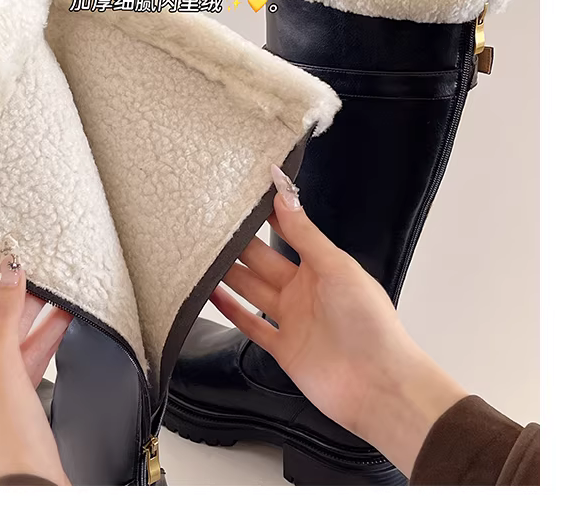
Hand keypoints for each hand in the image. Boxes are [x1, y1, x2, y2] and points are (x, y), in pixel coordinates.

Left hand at [0, 241, 72, 485]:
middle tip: (22, 262)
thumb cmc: (3, 446)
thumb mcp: (3, 369)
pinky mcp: (13, 397)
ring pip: (11, 340)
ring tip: (51, 283)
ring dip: (33, 315)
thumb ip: (6, 316)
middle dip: (10, 295)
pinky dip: (44, 337)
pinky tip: (62, 316)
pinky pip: (27, 357)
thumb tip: (8, 277)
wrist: (31, 488)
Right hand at [209, 165, 466, 476]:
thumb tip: (285, 193)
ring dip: (230, 273)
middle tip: (211, 224)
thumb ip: (305, 233)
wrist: (377, 386)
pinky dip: (230, 310)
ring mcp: (292, 319)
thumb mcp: (337, 267)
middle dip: (240, 243)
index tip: (244, 196)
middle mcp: (304, 290)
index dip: (269, 215)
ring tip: (202, 254)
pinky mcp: (282, 348)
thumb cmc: (370, 324)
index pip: (289, 233)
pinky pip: (250, 325)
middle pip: (263, 261)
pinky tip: (212, 295)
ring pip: (252, 289)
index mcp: (322, 267)